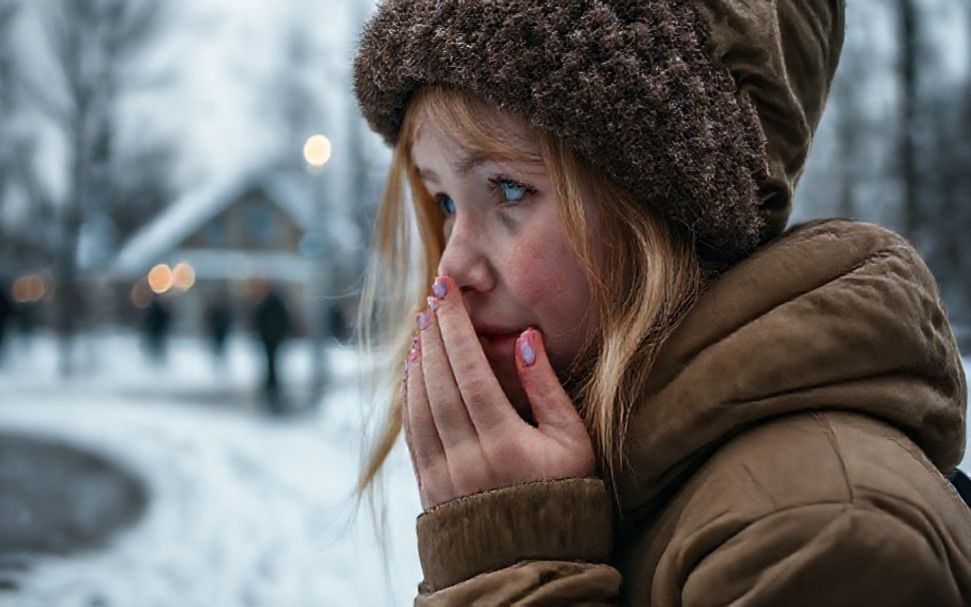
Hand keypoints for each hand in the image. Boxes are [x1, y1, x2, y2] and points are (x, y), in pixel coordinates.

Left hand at [401, 275, 595, 510]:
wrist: (535, 562)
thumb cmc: (565, 496)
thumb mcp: (574, 443)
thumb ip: (548, 390)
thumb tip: (526, 338)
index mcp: (506, 446)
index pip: (470, 373)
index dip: (455, 328)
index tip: (446, 292)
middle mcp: (467, 461)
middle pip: (440, 384)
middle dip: (434, 336)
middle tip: (432, 300)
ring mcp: (443, 478)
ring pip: (419, 407)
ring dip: (417, 363)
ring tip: (423, 329)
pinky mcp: (429, 489)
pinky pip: (412, 433)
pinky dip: (409, 398)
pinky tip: (414, 372)